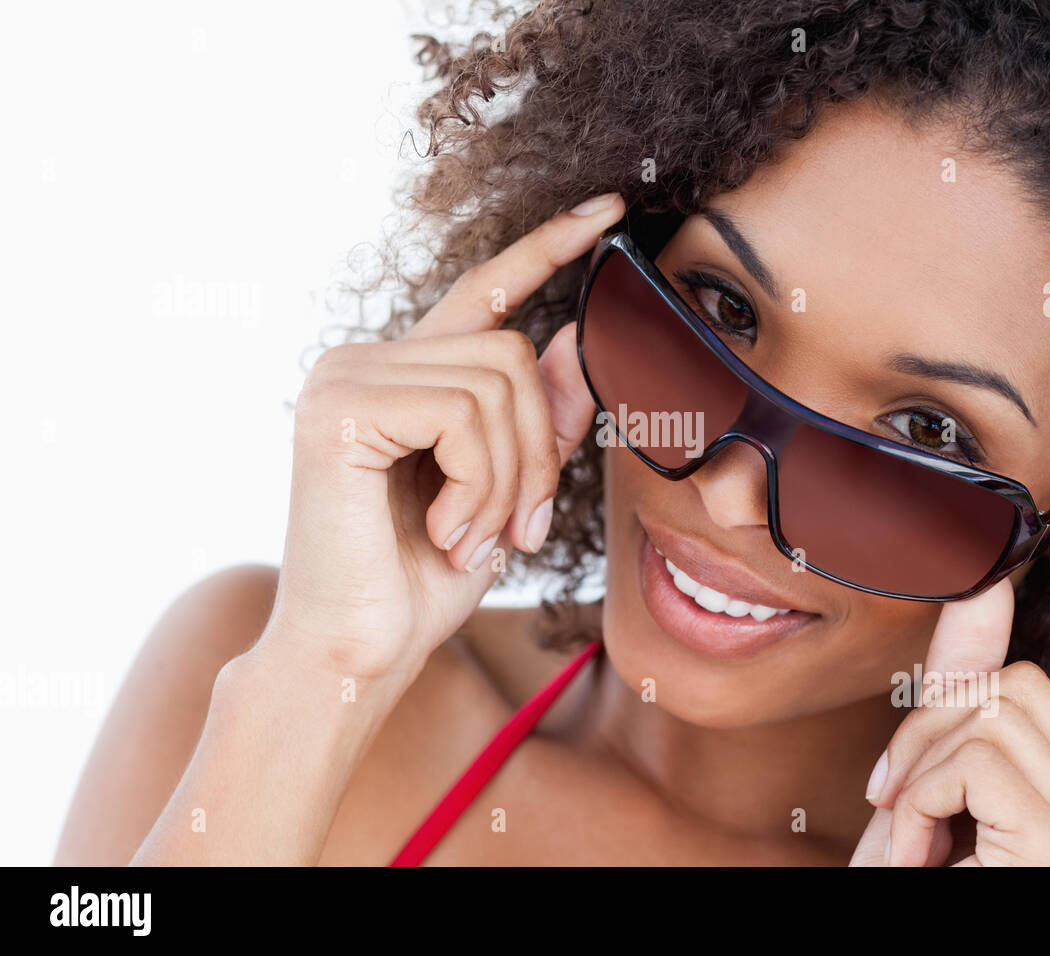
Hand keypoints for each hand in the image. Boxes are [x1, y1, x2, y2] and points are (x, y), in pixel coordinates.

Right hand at [262, 192, 625, 687]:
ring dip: (510, 481)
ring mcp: (346, 376)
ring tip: (473, 538)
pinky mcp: (341, 407)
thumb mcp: (506, 493)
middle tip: (520, 531)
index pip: (484, 292)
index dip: (547, 247)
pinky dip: (479, 486)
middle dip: (538, 453)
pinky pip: (463, 416)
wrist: (356, 656)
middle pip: (513, 353)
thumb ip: (539, 419)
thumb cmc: (423, 581)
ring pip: (498, 384)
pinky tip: (443, 531)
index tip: (608, 211)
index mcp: (406, 376)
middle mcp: (367, 360)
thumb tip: (576, 336)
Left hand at [850, 494, 1049, 865]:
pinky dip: (928, 797)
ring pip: (995, 711)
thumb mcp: (935, 792)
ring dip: (924, 764)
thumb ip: (959, 700)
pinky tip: (930, 851)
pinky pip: (979, 759)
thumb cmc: (936, 885)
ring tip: (917, 837)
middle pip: (1018, 684)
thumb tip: (977, 591)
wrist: (925, 944)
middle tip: (899, 797)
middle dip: (932, 723)